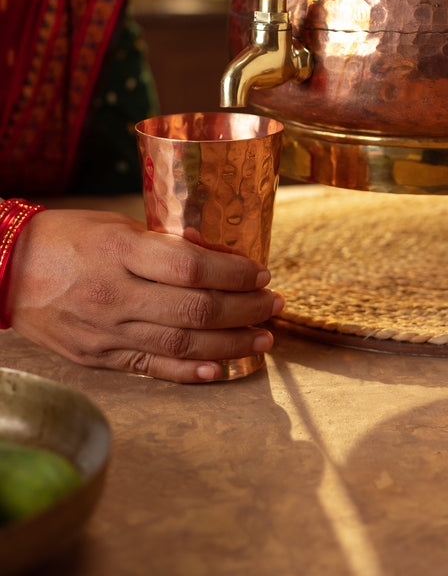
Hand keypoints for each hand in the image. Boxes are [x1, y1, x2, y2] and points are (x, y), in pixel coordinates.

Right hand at [5, 209, 283, 382]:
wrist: (8, 272)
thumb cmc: (69, 238)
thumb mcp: (119, 224)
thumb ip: (169, 244)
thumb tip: (222, 256)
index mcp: (120, 250)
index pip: (191, 267)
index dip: (234, 272)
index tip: (260, 272)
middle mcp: (114, 294)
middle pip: (194, 311)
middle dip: (245, 310)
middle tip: (273, 305)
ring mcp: (105, 331)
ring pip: (181, 345)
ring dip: (231, 344)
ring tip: (263, 338)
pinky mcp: (98, 357)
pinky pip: (152, 368)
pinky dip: (190, 371)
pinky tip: (221, 367)